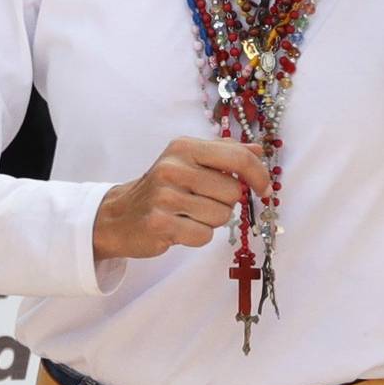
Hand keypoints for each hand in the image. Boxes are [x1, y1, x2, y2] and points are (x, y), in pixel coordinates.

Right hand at [92, 138, 271, 262]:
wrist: (118, 216)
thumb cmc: (163, 188)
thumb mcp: (189, 161)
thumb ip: (225, 153)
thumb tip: (258, 149)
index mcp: (185, 147)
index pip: (238, 157)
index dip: (259, 175)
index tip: (265, 190)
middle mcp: (173, 167)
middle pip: (233, 192)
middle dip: (225, 203)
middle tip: (201, 202)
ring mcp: (164, 196)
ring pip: (221, 216)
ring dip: (211, 221)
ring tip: (188, 215)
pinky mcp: (160, 224)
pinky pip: (204, 236)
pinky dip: (198, 236)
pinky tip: (180, 228)